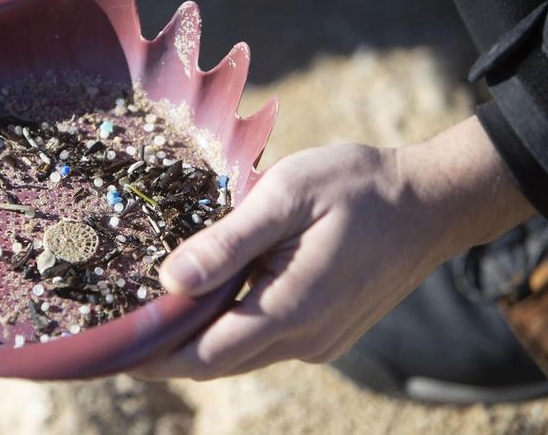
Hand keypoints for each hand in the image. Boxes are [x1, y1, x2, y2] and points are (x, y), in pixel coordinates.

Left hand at [134, 116, 533, 379]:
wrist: (432, 203)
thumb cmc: (358, 187)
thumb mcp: (287, 196)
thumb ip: (228, 242)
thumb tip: (171, 280)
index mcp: (291, 307)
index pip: (205, 355)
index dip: (155, 357)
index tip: (115, 352)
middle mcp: (306, 338)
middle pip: (219, 362)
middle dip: (169, 353)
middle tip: (126, 331)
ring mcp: (322, 340)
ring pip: (243, 355)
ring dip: (201, 341)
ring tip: (160, 315)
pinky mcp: (330, 332)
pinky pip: (268, 342)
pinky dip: (234, 330)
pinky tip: (215, 300)